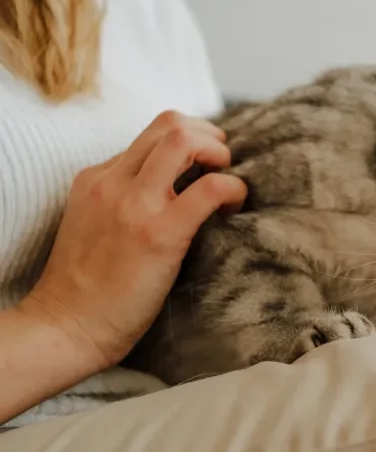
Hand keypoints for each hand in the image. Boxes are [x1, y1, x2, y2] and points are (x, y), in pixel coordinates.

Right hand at [17, 111, 246, 369]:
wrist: (64, 328)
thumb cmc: (87, 290)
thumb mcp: (96, 225)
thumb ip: (126, 201)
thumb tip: (178, 192)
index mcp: (96, 179)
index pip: (151, 135)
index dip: (190, 143)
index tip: (206, 166)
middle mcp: (112, 182)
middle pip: (169, 123)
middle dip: (208, 136)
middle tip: (223, 167)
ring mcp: (133, 204)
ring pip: (183, 140)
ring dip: (219, 153)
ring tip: (229, 183)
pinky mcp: (158, 233)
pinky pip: (209, 188)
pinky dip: (232, 189)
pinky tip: (234, 209)